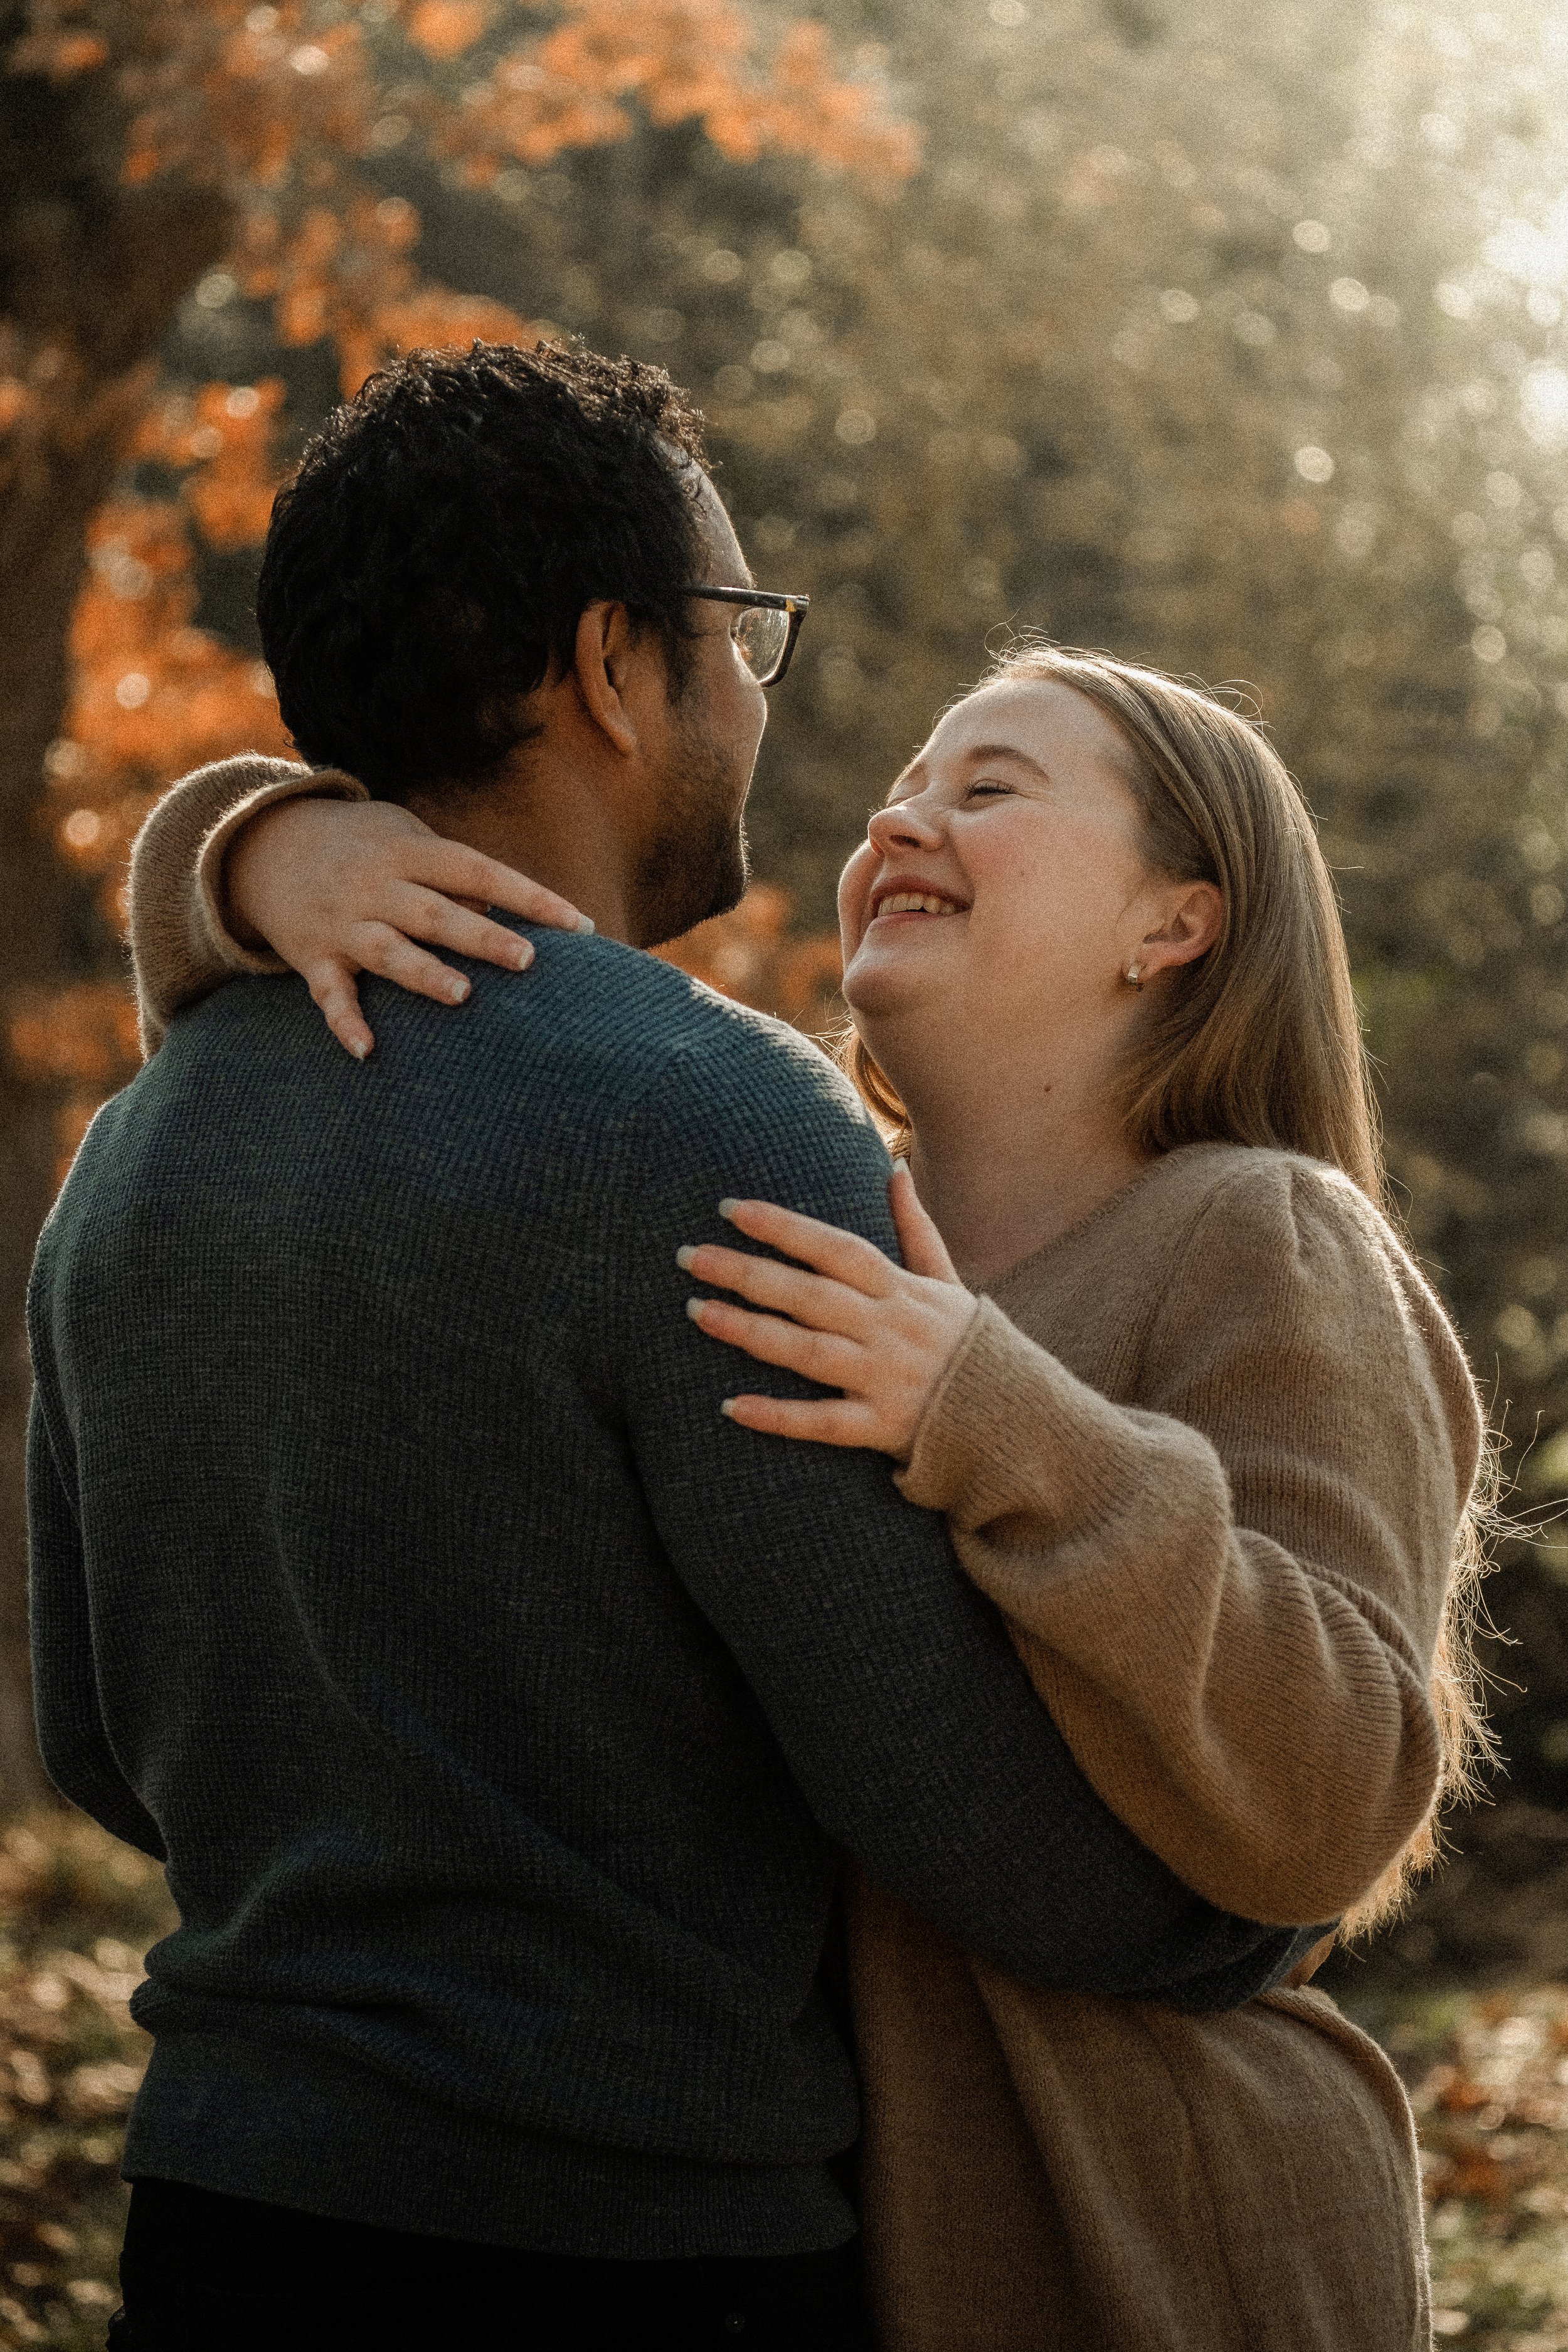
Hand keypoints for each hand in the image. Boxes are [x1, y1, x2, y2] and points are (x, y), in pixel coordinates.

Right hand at [225, 796, 590, 1059]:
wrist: (262, 843)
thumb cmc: (360, 843)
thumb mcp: (405, 837)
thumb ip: (454, 873)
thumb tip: (506, 912)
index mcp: (409, 852)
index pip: (478, 870)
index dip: (529, 895)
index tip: (577, 923)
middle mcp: (376, 887)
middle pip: (435, 912)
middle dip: (481, 936)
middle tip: (529, 960)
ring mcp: (343, 923)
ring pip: (387, 950)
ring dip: (424, 974)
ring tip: (463, 995)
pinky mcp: (313, 957)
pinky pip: (330, 994)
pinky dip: (346, 1022)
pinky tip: (367, 1051)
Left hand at [678, 1163, 976, 1458]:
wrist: (1015, 1417)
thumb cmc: (968, 1342)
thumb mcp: (947, 1279)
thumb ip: (915, 1227)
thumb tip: (894, 1167)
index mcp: (901, 1290)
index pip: (835, 1248)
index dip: (784, 1227)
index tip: (730, 1209)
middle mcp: (889, 1329)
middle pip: (810, 1295)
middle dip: (748, 1273)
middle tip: (690, 1257)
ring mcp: (885, 1378)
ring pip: (808, 1352)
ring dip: (750, 1332)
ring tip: (697, 1313)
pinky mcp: (882, 1427)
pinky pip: (824, 1421)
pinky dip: (778, 1415)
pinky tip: (732, 1406)